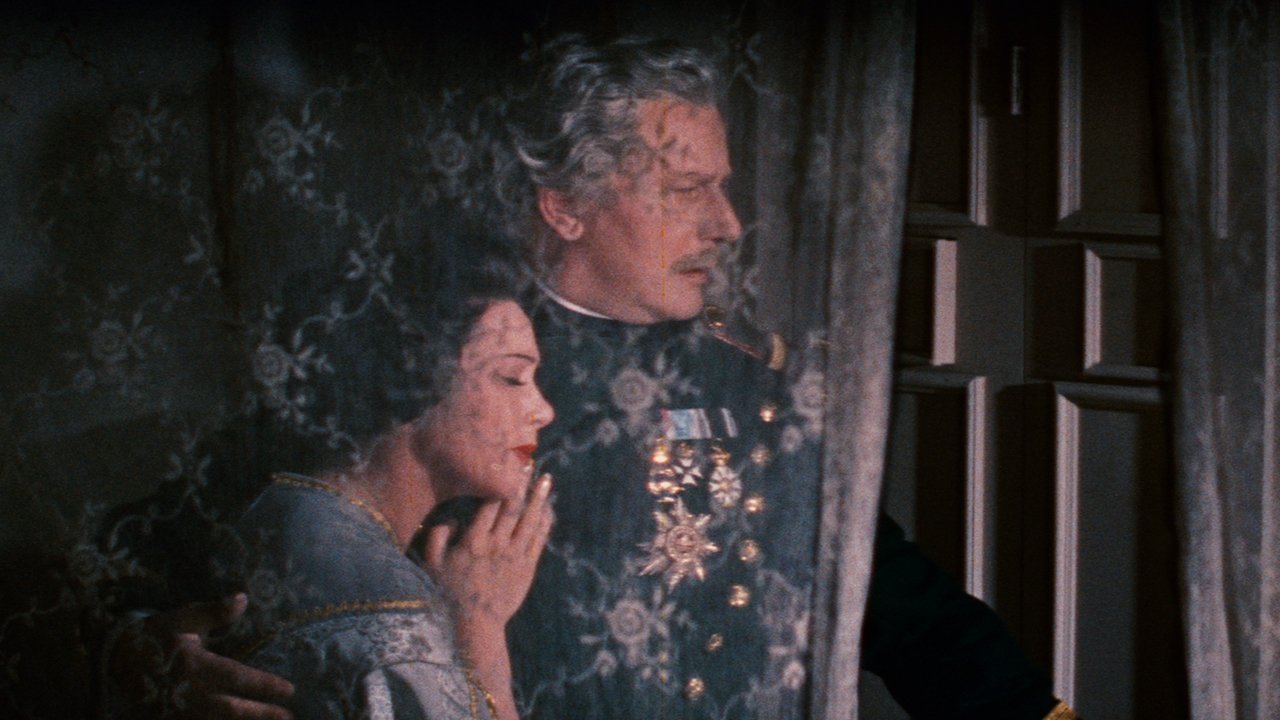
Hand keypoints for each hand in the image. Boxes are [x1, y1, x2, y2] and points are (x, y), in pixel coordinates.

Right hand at [111, 594, 293, 719]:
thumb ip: (214, 612)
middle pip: (231, 710)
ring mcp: (178, 711)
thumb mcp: (183, 618)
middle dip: (261, 715)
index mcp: (195, 665)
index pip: (237, 678)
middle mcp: (189, 692)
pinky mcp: (169, 719)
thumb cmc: (155, 635)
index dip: (264, 686)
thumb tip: (242, 597)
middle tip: (289, 717)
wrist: (115, 659)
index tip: (289, 690)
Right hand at [423, 473, 553, 628]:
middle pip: (513, 507)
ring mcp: (515, 556)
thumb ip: (436, 538)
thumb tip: (449, 518)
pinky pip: (539, 540)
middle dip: (522, 483)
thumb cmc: (448, 594)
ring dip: (540, 498)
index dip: (499, 481)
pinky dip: (545, 523)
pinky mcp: (527, 568)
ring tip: (547, 479)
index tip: (506, 463)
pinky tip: (549, 509)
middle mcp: (496, 545)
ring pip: (530, 521)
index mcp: (473, 541)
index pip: (490, 504)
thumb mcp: (431, 566)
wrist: (475, 625)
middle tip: (530, 461)